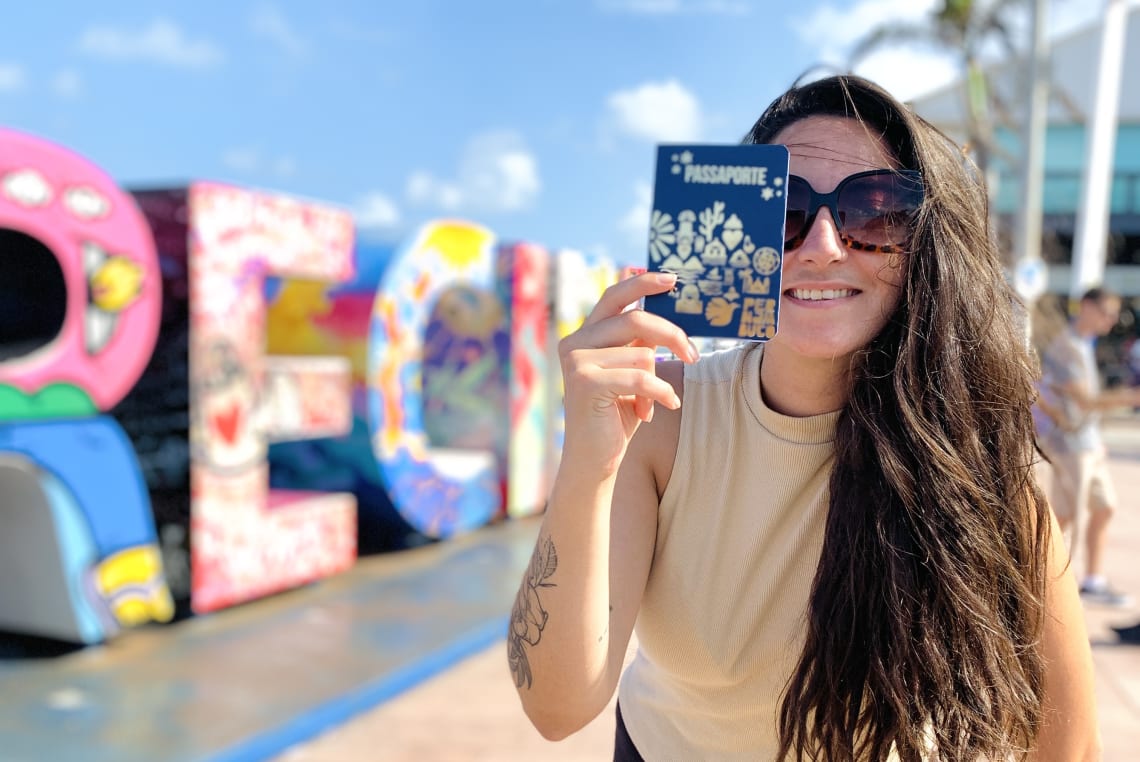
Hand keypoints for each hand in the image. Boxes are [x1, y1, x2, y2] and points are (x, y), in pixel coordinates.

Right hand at [557, 272, 697, 474]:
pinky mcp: (585, 383)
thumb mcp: (629, 372)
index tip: (672, 279)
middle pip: (635, 321)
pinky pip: (640, 377)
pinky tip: (665, 407)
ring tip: (656, 402)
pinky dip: (660, 393)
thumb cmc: (616, 415)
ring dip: (659, 381)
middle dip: (672, 336)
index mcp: (583, 336)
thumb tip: (655, 310)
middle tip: (693, 356)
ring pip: (642, 354)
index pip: (614, 298)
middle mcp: (574, 343)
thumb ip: (636, 343)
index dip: (642, 284)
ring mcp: (576, 362)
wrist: (594, 460)